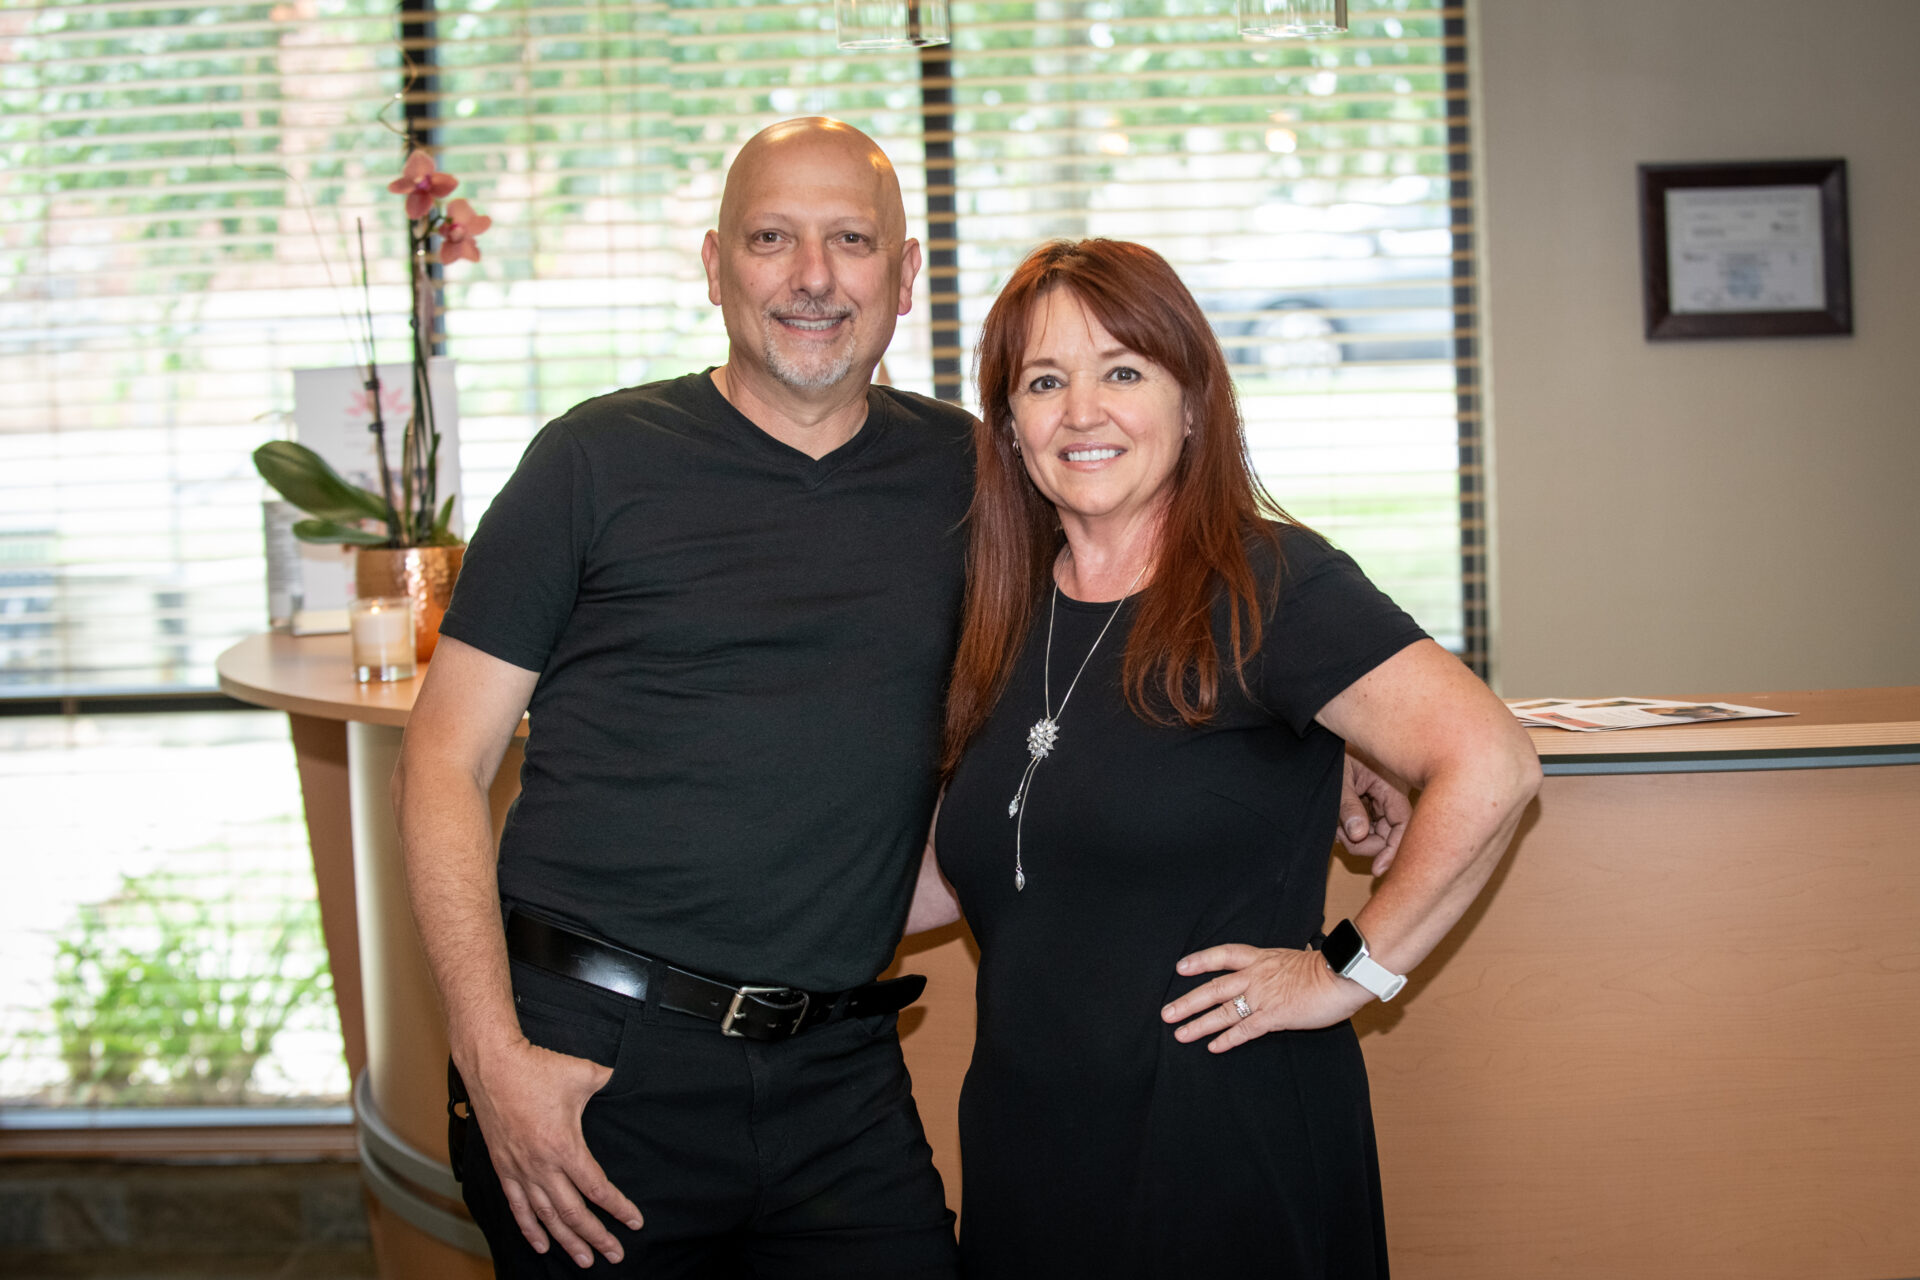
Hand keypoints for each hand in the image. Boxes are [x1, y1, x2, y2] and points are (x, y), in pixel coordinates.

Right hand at [462, 1036, 641, 1267]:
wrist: (492, 1064)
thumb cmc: (537, 1068)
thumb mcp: (585, 1073)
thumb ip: (611, 1081)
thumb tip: (631, 1079)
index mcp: (564, 1146)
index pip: (597, 1188)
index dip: (618, 1208)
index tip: (634, 1221)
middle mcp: (541, 1165)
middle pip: (573, 1213)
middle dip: (596, 1237)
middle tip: (615, 1254)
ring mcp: (520, 1169)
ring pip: (547, 1216)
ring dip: (567, 1241)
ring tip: (585, 1259)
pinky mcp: (504, 1167)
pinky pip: (517, 1207)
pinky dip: (530, 1229)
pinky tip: (542, 1244)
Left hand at [1161, 943, 1371, 1052]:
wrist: (1342, 974)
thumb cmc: (1327, 967)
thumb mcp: (1294, 958)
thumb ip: (1276, 967)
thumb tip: (1274, 972)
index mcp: (1261, 958)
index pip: (1223, 955)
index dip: (1200, 961)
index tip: (1180, 968)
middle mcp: (1256, 975)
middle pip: (1213, 988)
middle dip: (1188, 1002)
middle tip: (1167, 1013)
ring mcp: (1263, 996)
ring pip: (1223, 1011)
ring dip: (1200, 1024)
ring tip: (1180, 1034)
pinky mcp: (1274, 1016)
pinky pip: (1245, 1030)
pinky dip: (1227, 1039)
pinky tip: (1213, 1047)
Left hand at [1337, 752, 1410, 872]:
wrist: (1322, 739)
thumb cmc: (1333, 752)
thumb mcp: (1339, 779)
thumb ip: (1348, 806)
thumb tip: (1359, 834)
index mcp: (1390, 786)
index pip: (1402, 824)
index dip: (1393, 849)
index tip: (1377, 869)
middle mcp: (1390, 794)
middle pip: (1389, 834)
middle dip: (1364, 843)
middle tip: (1340, 835)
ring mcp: (1381, 799)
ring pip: (1376, 832)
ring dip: (1356, 837)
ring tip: (1336, 825)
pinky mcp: (1371, 802)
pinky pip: (1367, 825)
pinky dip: (1353, 830)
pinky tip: (1338, 824)